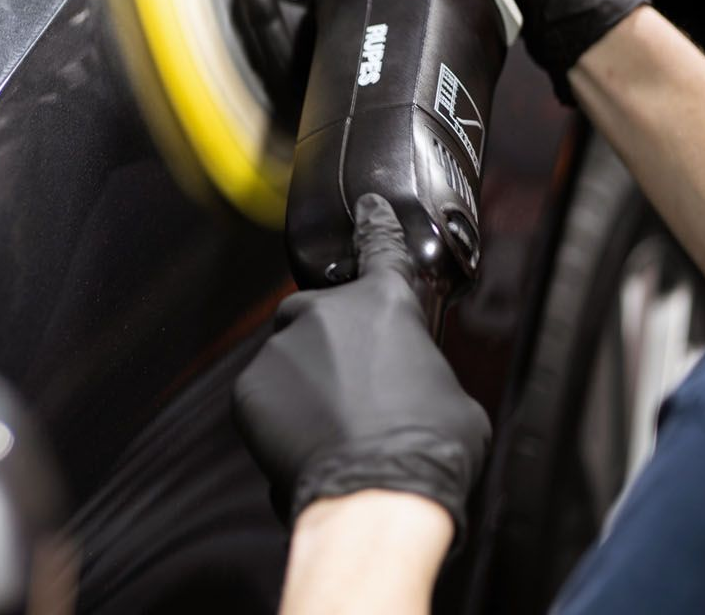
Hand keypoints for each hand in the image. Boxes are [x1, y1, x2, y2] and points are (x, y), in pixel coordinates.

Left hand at [233, 195, 490, 538]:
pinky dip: (280, 411)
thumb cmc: (425, 451)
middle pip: (323, 312)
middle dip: (333, 342)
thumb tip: (416, 386)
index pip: (381, 244)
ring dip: (307, 380)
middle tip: (355, 389)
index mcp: (386, 303)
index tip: (367, 207)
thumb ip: (424, 369)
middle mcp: (328, 312)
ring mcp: (284, 346)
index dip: (375, 222)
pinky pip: (266, 390)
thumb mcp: (453, 396)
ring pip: (291, 352)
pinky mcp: (251, 386)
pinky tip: (308, 441)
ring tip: (333, 427)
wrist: (375, 498)